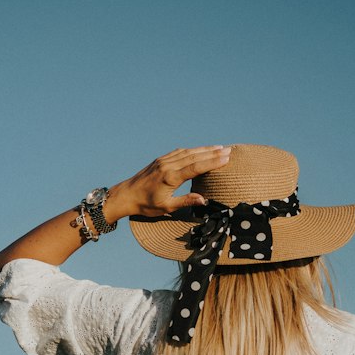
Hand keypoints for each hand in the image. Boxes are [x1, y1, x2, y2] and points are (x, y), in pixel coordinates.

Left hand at [109, 146, 231, 220]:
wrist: (126, 195)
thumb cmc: (145, 204)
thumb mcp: (166, 207)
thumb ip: (185, 201)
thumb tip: (203, 200)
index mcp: (170, 177)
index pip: (196, 167)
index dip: (212, 162)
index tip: (226, 158)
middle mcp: (167, 165)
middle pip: (194, 156)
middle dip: (213, 152)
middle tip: (229, 150)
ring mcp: (163, 160)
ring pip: (188, 152)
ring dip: (204, 149)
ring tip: (219, 147)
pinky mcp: (160, 160)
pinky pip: (179, 152)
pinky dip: (192, 150)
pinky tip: (200, 150)